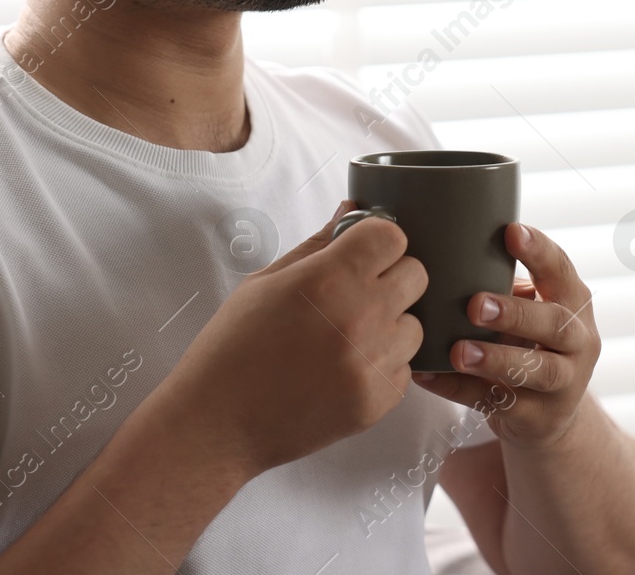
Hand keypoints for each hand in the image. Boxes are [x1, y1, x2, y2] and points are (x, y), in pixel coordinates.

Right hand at [159, 200, 426, 477]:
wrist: (218, 423)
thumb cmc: (233, 349)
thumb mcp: (266, 283)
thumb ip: (317, 244)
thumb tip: (350, 210)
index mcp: (329, 279)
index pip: (393, 236)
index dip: (378, 240)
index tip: (362, 252)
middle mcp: (361, 317)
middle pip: (416, 274)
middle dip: (391, 277)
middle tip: (358, 292)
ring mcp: (373, 363)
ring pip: (415, 324)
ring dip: (391, 325)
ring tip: (348, 337)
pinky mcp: (379, 401)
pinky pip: (404, 368)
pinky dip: (383, 366)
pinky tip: (345, 369)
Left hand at [411, 222, 598, 450]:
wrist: (552, 417)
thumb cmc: (530, 344)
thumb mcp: (532, 311)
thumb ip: (504, 285)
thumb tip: (444, 248)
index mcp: (573, 302)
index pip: (561, 270)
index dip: (539, 251)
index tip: (510, 232)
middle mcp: (578, 341)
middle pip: (555, 324)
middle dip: (515, 313)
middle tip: (475, 305)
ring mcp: (564, 384)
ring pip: (536, 371)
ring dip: (496, 359)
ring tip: (459, 351)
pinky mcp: (539, 418)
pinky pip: (497, 403)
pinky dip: (459, 389)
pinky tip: (428, 375)